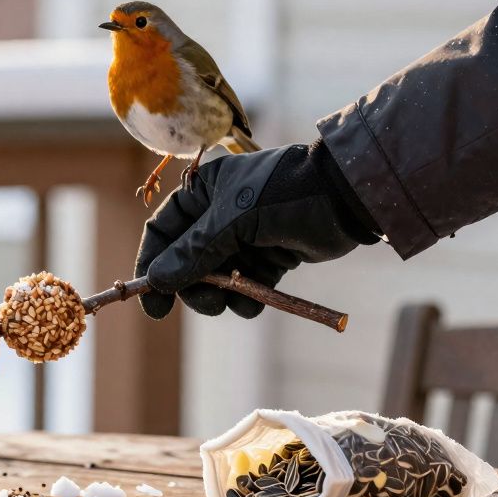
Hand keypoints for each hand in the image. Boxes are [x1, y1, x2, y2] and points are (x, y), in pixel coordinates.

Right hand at [134, 141, 378, 319]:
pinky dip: (246, 298)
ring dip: (220, 296)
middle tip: (206, 305)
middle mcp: (218, 214)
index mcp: (203, 191)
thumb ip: (193, 252)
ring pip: (215, 278)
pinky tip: (256, 300)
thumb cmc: (284, 194)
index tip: (151, 301)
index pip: (163, 231)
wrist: (346, 198)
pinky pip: (244, 286)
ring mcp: (244, 237)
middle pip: (186, 260)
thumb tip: (156, 281)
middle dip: (192, 286)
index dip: (152, 265)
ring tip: (234, 302)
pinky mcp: (269, 257)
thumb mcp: (233, 221)